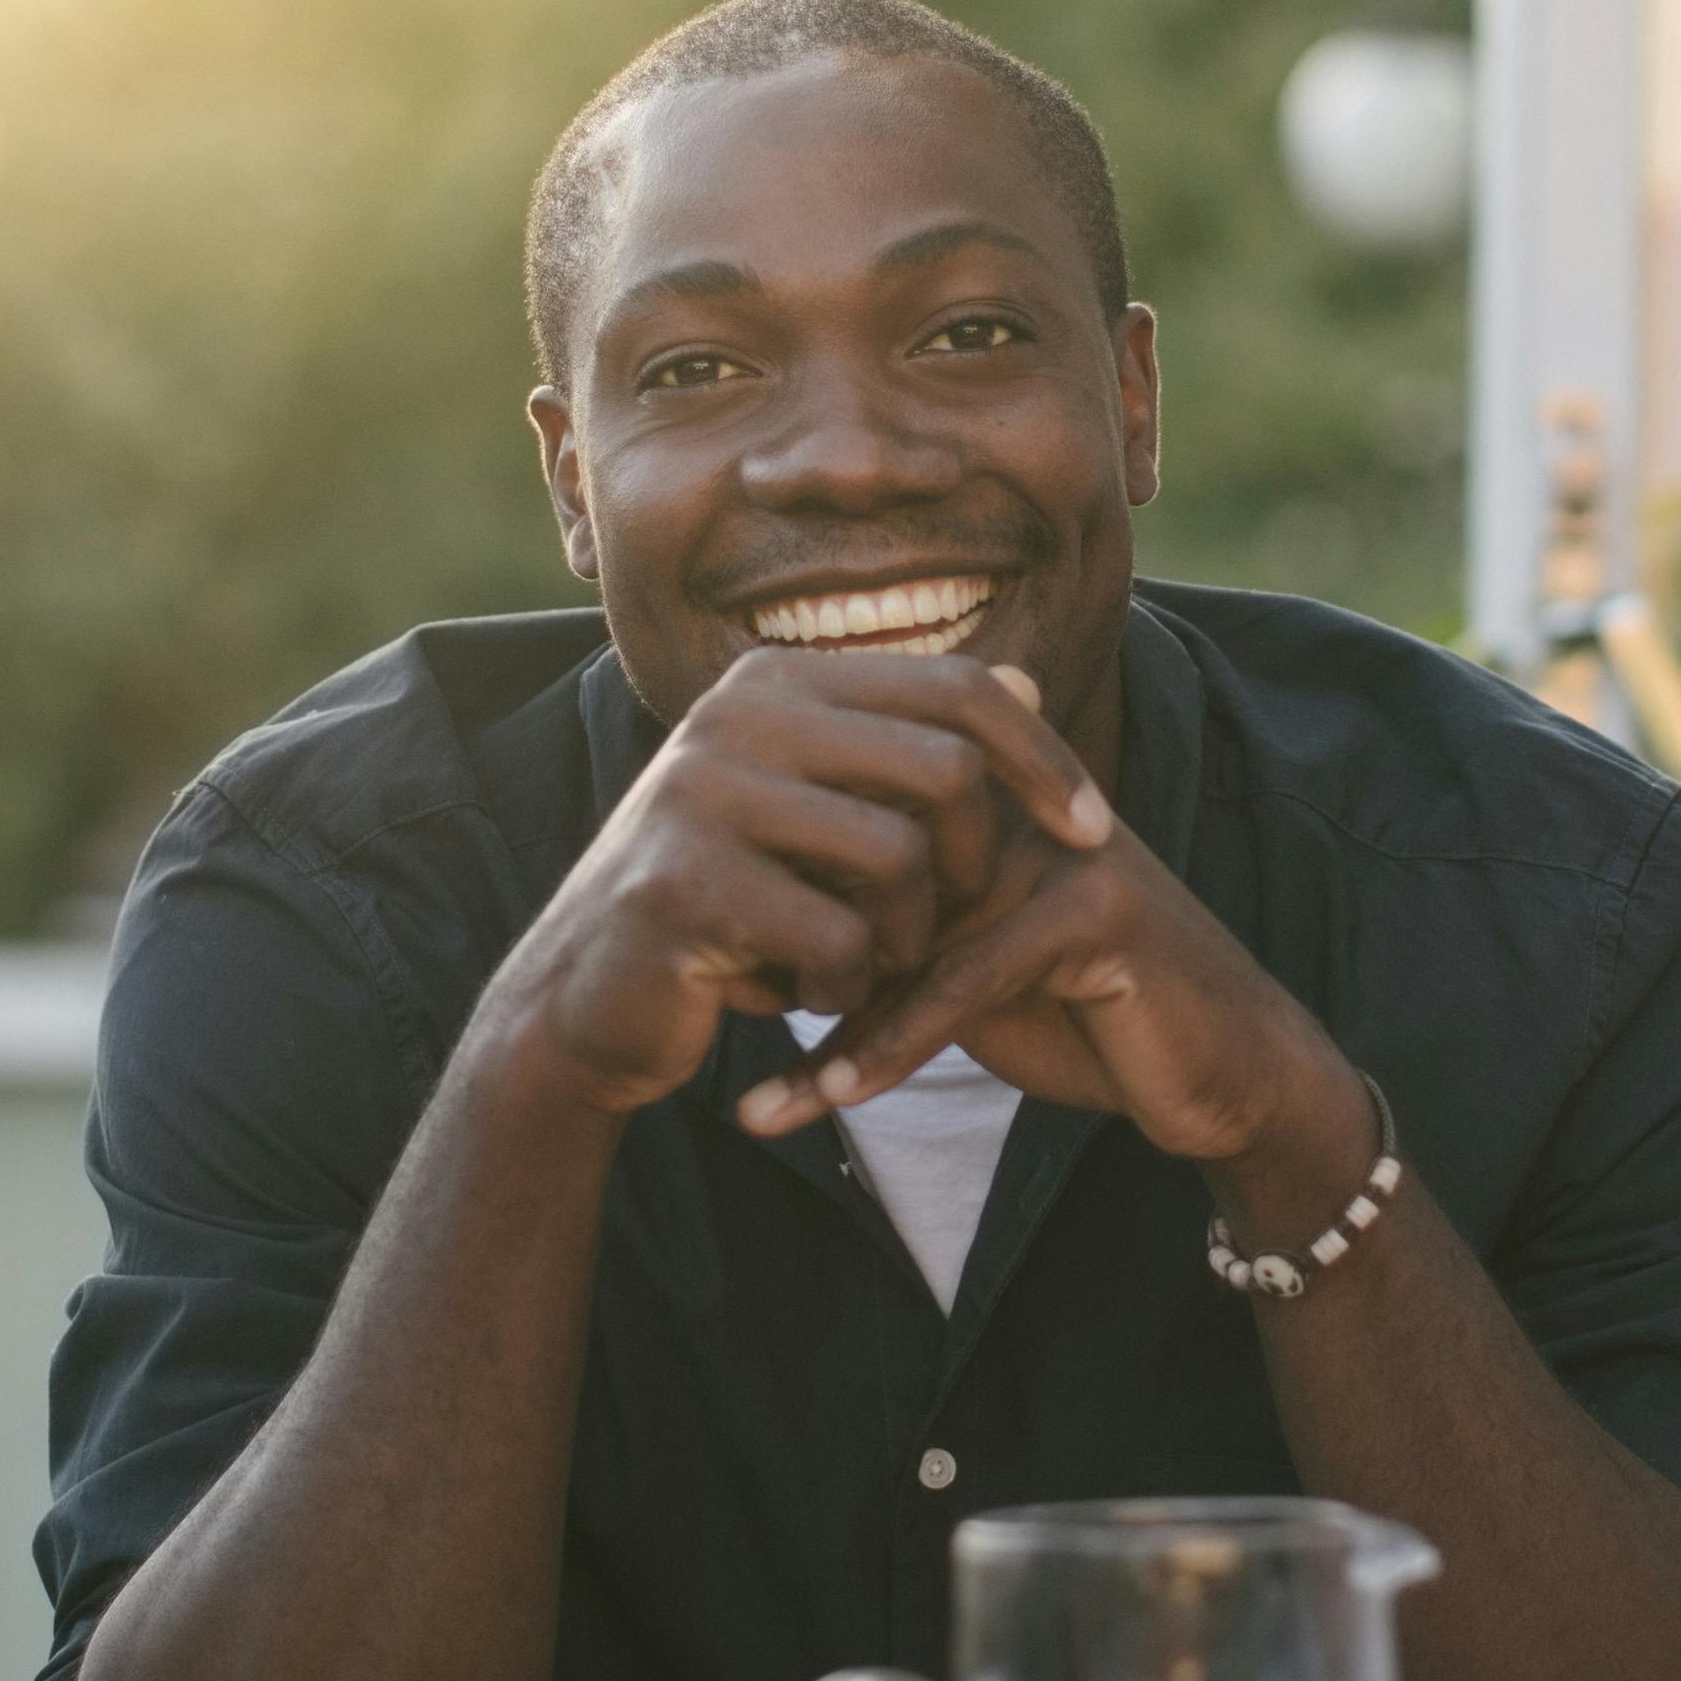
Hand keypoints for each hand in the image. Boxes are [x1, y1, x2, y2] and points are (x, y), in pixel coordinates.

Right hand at [455, 652, 1115, 1118]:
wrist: (587, 1001)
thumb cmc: (727, 905)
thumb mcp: (816, 809)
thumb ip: (907, 747)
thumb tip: (1029, 680)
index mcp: (775, 679)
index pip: (955, 686)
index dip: (1041, 758)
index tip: (1093, 830)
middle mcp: (734, 712)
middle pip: (945, 771)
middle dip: (970, 867)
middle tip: (938, 931)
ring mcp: (701, 791)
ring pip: (899, 862)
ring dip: (901, 942)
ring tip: (852, 966)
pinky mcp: (684, 883)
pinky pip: (837, 939)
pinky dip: (839, 987)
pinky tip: (791, 994)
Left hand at [747, 796, 1350, 1182]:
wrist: (1227, 1072)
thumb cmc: (1096, 1021)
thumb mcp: (972, 976)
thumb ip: (891, 943)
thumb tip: (765, 957)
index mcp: (988, 798)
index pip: (854, 821)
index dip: (779, 896)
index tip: (699, 969)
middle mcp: (1020, 804)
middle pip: (865, 862)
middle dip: (783, 945)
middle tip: (701, 1016)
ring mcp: (1060, 848)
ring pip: (902, 929)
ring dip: (820, 1020)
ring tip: (751, 1100)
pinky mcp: (1091, 911)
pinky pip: (958, 983)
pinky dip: (885, 1049)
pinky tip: (826, 1098)